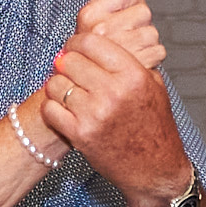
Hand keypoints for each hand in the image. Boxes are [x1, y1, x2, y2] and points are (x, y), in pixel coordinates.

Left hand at [40, 34, 190, 206]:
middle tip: (65, 67)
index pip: (91, 42)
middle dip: (64, 62)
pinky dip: (51, 107)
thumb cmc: (154, 125)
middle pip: (70, 60)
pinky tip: (60, 108)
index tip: (74, 47)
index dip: (77, 42)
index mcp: (132, 74)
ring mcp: (95, 114)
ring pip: (56, 84)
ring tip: (64, 89)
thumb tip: (102, 38)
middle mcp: (113, 92)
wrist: (155, 168)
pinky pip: (50, 110)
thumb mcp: (152, 85)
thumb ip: (129, 60)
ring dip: (56, 85)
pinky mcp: (81, 135)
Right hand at [75, 0, 163, 72]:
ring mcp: (116, 49)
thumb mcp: (99, 18)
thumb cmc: (91, 53)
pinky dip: (151, 59)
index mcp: (89, 15)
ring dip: (145, 44)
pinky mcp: (132, 68)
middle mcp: (100, 30)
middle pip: (143, 12)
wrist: (82, 90)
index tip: (118, 19)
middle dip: (138, 25)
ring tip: (128, 53)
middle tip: (122, 40)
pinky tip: (136, 64)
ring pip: (152, 33)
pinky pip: (158, 52)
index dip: (130, 5)